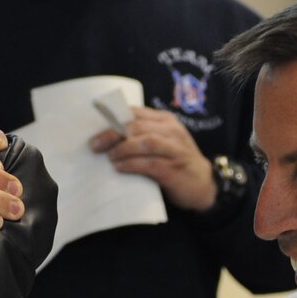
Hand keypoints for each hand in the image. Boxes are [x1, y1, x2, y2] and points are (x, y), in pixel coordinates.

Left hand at [92, 106, 215, 212]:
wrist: (202, 185)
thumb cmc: (175, 161)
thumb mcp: (162, 142)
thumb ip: (141, 134)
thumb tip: (106, 135)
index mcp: (166, 121)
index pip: (136, 112)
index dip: (113, 117)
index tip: (94, 126)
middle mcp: (172, 132)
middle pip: (138, 126)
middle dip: (113, 133)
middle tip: (95, 145)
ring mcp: (175, 150)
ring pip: (145, 142)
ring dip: (123, 148)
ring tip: (109, 156)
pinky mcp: (174, 170)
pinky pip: (150, 164)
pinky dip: (132, 165)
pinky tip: (119, 168)